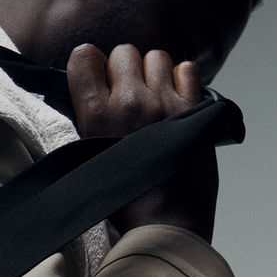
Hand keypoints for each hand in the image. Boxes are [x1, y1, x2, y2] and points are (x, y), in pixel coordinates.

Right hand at [66, 44, 218, 241]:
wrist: (163, 224)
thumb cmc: (125, 201)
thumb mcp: (86, 160)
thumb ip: (87, 121)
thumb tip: (90, 92)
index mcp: (95, 115)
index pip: (84, 56)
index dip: (91, 65)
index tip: (97, 80)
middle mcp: (129, 102)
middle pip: (123, 52)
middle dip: (125, 70)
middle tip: (128, 95)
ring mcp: (163, 104)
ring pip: (156, 56)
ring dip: (154, 73)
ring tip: (154, 99)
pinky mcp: (192, 111)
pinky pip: (187, 69)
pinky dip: (182, 79)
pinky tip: (175, 100)